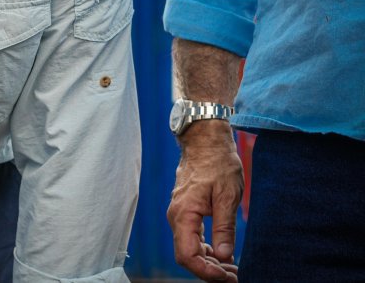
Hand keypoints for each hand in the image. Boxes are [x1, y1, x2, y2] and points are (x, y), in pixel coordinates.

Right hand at [167, 120, 243, 280]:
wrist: (206, 142)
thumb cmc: (218, 164)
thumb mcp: (228, 196)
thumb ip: (224, 227)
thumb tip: (225, 255)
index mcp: (184, 214)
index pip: (187, 255)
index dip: (206, 271)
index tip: (227, 277)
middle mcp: (176, 216)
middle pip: (186, 256)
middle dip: (209, 271)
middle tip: (235, 276)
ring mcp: (179, 214)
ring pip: (188, 248)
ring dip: (209, 262)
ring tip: (233, 268)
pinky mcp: (185, 212)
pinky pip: (191, 238)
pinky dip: (206, 250)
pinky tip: (223, 254)